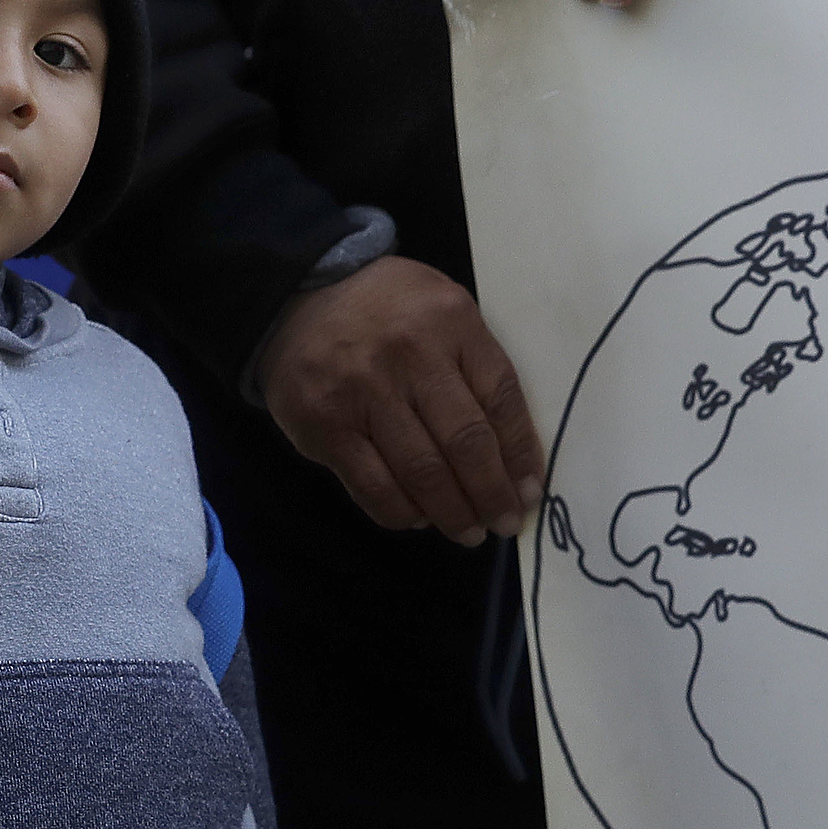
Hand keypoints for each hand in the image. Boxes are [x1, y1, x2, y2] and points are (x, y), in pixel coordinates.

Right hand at [260, 255, 544, 544]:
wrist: (298, 297)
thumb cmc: (387, 312)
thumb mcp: (443, 312)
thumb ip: (475, 366)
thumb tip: (510, 455)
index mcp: (451, 321)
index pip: (501, 399)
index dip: (521, 454)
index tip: (529, 491)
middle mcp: (409, 354)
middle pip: (465, 441)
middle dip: (491, 494)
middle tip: (503, 523)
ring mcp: (362, 391)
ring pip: (422, 471)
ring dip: (452, 512)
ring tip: (467, 531)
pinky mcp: (325, 424)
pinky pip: (373, 485)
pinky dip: (402, 512)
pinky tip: (420, 518)